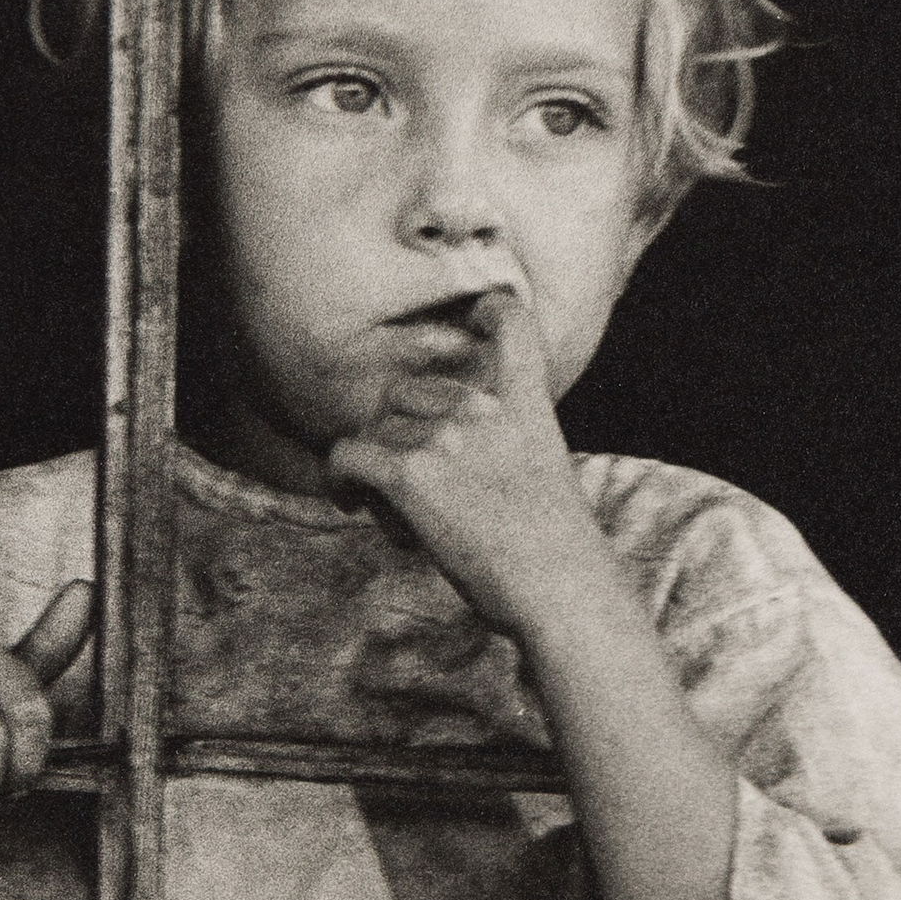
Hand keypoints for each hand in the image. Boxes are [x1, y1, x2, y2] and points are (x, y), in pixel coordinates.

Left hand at [326, 290, 609, 638]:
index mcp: (527, 404)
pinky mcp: (410, 474)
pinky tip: (352, 501)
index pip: (512, 324)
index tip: (476, 316)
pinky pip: (347, 456)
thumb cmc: (557, 552)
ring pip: (375, 430)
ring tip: (396, 511)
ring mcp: (445, 437)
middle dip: (396, 429)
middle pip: (407, 390)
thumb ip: (507, 445)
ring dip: (375, 466)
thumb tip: (451, 459)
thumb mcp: (545, 474)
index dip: (489, 311)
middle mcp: (483, 408)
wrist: (559, 589)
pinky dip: (341, 479)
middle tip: (410, 480)